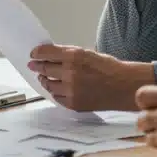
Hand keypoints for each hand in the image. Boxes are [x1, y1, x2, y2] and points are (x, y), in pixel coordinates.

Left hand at [29, 44, 153, 110]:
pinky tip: (56, 88)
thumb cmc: (108, 68)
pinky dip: (55, 92)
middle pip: (45, 69)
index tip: (33, 54)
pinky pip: (57, 98)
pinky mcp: (74, 103)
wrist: (123, 86)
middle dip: (37, 67)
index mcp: (74, 56)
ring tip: (44, 78)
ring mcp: (71, 90)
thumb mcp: (87, 53)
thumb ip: (68, 54)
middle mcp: (71, 72)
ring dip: (44, 80)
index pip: (46, 53)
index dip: (37, 53)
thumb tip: (49, 55)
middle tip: (33, 65)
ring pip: (49, 85)